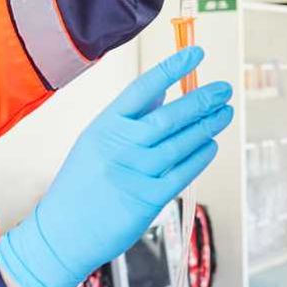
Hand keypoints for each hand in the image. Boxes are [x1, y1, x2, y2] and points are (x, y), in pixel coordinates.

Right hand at [0, 47, 233, 286]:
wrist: (62, 233)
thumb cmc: (80, 184)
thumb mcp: (94, 142)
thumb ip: (127, 119)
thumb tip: (163, 93)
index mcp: (104, 126)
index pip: (143, 88)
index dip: (172, 68)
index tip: (196, 54)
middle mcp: (119, 146)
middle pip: (169, 116)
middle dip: (202, 100)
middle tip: (224, 90)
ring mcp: (134, 173)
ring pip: (181, 143)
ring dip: (207, 126)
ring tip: (224, 114)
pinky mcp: (147, 200)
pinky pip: (182, 172)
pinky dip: (200, 157)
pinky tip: (212, 145)